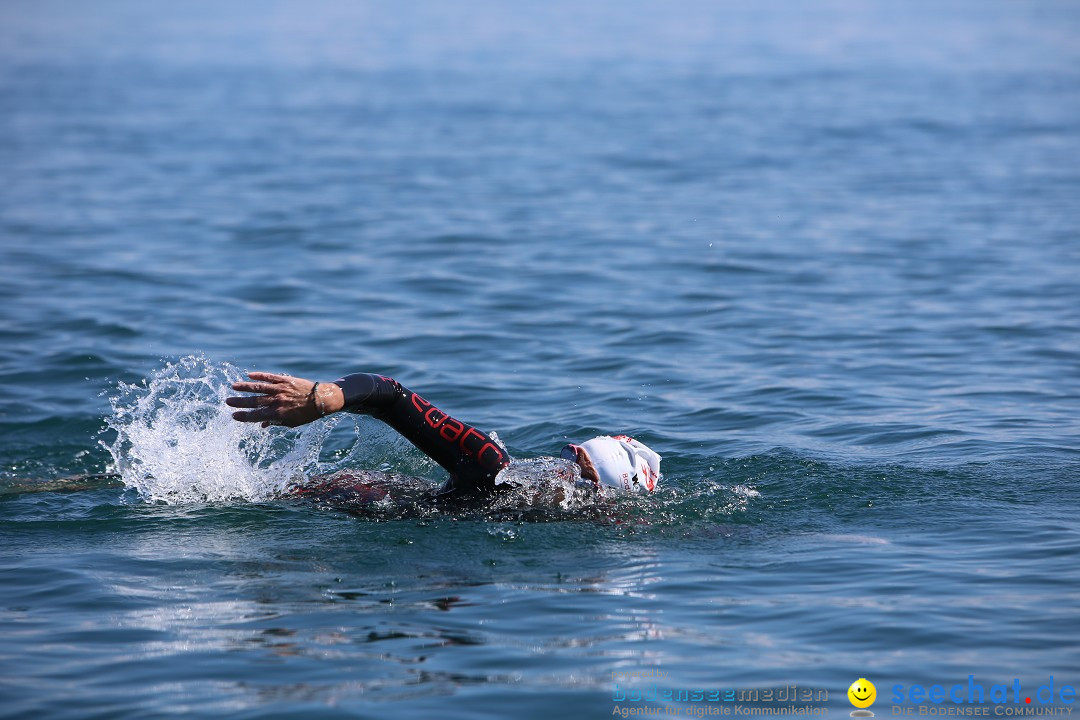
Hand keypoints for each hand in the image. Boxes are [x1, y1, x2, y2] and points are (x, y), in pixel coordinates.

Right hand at [226, 372, 342, 427]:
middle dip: (240, 402)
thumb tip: (261, 424)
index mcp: (278, 414)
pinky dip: (259, 376)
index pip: (256, 416)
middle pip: (254, 401)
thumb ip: (275, 422)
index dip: (244, 416)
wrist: (321, 400)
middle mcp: (277, 401)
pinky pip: (270, 377)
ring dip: (245, 387)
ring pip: (259, 388)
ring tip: (233, 386)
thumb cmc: (305, 414)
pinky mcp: (285, 380)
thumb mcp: (291, 423)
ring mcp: (280, 389)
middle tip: (227, 401)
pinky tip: (249, 376)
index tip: (233, 416)